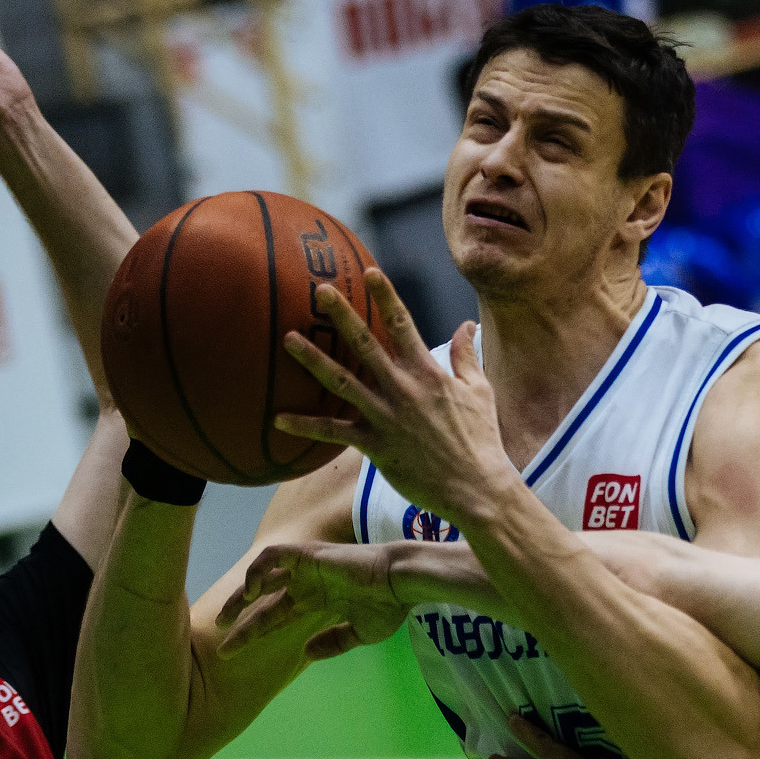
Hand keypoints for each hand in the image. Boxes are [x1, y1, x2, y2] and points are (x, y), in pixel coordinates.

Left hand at [214, 540, 406, 659]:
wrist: (402, 584)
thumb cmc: (388, 607)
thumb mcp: (359, 634)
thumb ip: (333, 643)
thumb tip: (306, 653)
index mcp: (316, 599)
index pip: (274, 616)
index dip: (251, 632)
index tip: (229, 651)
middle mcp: (306, 582)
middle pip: (262, 598)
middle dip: (237, 615)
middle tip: (218, 633)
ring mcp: (306, 567)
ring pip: (261, 576)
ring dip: (239, 594)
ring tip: (226, 617)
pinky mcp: (308, 554)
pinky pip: (273, 556)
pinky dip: (258, 571)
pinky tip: (250, 592)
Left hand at [276, 271, 511, 527]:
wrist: (476, 487)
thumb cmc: (481, 439)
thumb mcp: (480, 391)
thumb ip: (465, 356)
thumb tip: (466, 326)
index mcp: (428, 373)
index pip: (403, 325)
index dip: (386, 296)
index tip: (369, 271)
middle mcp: (403, 389)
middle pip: (366, 345)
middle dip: (342, 316)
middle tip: (319, 291)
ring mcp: (387, 417)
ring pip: (343, 382)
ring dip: (314, 360)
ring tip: (289, 339)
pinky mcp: (376, 445)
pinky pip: (334, 433)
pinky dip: (306, 426)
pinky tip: (278, 419)